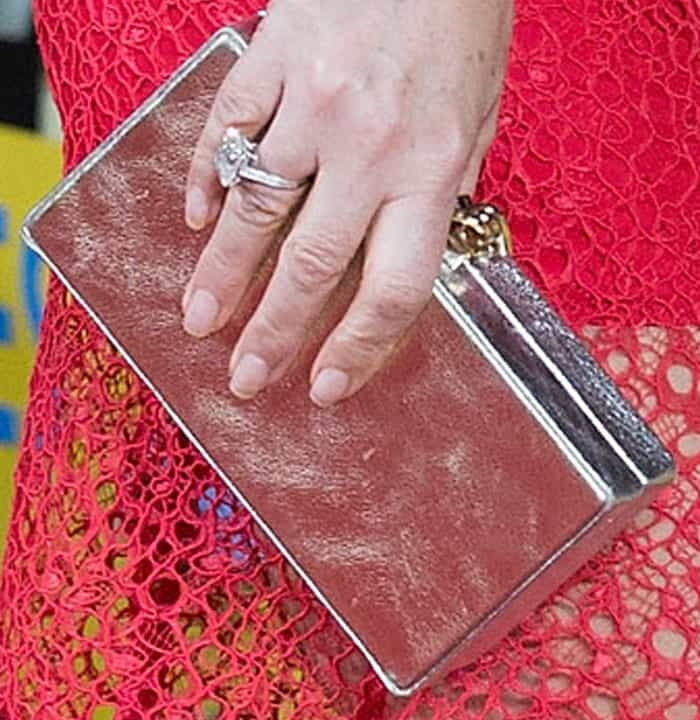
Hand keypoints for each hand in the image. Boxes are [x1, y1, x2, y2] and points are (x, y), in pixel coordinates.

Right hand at [183, 0, 512, 406]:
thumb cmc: (463, 20)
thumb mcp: (481, 116)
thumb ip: (446, 190)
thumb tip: (413, 251)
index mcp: (430, 170)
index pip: (392, 289)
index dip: (357, 348)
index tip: (327, 385)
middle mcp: (369, 148)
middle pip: (310, 265)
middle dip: (272, 333)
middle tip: (244, 377)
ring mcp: (312, 104)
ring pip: (255, 208)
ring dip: (223, 272)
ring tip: (198, 319)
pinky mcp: (269, 59)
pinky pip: (227, 131)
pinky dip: (204, 179)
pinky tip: (194, 221)